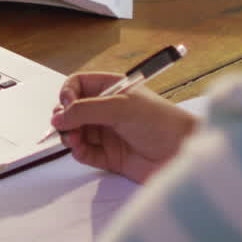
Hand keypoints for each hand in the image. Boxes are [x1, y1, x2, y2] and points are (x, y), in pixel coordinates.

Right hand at [49, 72, 200, 183]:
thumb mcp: (121, 108)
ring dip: (69, 136)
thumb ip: (86, 110)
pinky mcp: (109, 156)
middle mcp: (107, 110)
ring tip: (74, 140)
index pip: (78, 85)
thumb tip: (59, 116)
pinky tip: (80, 150)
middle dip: (65, 118)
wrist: (181, 153)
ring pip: (75, 132)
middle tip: (65, 126)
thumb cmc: (162, 122)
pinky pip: (84, 152)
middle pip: (72, 110)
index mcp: (112, 89)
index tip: (66, 105)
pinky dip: (78, 152)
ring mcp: (108, 133)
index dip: (68, 94)